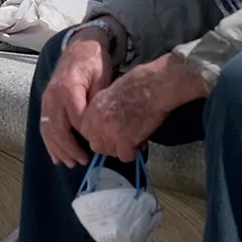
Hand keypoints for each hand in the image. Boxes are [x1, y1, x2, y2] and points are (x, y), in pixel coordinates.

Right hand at [38, 33, 113, 166]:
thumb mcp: (102, 79)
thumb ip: (98, 102)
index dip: (85, 136)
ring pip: (48, 130)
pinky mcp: (46, 103)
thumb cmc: (94, 63)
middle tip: (83, 161)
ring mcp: (47, 100)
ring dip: (58, 149)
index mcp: (68, 89)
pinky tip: (56, 156)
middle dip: (70, 149)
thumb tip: (102, 127)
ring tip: (70, 163)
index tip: (97, 146)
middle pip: (58, 129)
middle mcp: (53, 96)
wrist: (80, 47)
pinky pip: (44, 127)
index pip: (76, 120)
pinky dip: (50, 143)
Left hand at [78, 53, 202, 160]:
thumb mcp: (112, 92)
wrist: (155, 86)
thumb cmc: (140, 84)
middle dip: (108, 145)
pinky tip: (139, 143)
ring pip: (109, 152)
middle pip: (95, 145)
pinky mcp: (126, 141)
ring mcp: (111, 133)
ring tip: (132, 141)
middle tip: (120, 141)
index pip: (86, 131)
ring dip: (120, 150)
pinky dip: (133, 153)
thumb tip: (106, 123)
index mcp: (94, 108)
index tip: (107, 135)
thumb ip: (104, 109)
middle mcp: (99, 122)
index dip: (97, 135)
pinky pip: (125, 156)